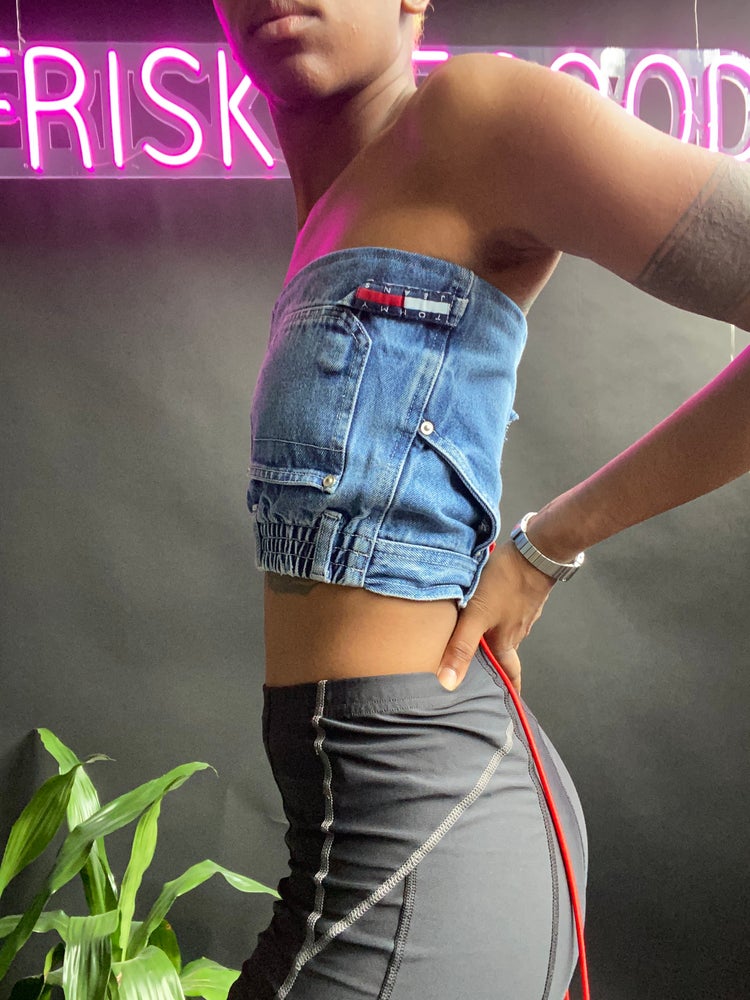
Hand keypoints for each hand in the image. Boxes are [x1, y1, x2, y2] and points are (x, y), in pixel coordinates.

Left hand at [436, 539, 554, 692]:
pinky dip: (498, 616)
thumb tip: (447, 682)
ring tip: (477, 638)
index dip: (509, 690)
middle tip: (483, 671)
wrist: (535, 551)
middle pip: (506, 654)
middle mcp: (517, 631)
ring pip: (507, 632)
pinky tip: (487, 608)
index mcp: (506, 642)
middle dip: (496, 664)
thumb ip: (461, 647)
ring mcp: (523, 613)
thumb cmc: (506, 583)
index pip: (510, 674)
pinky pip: (510, 613)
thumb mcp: (477, 615)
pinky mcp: (523, 595)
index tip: (507, 703)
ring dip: (495, 637)